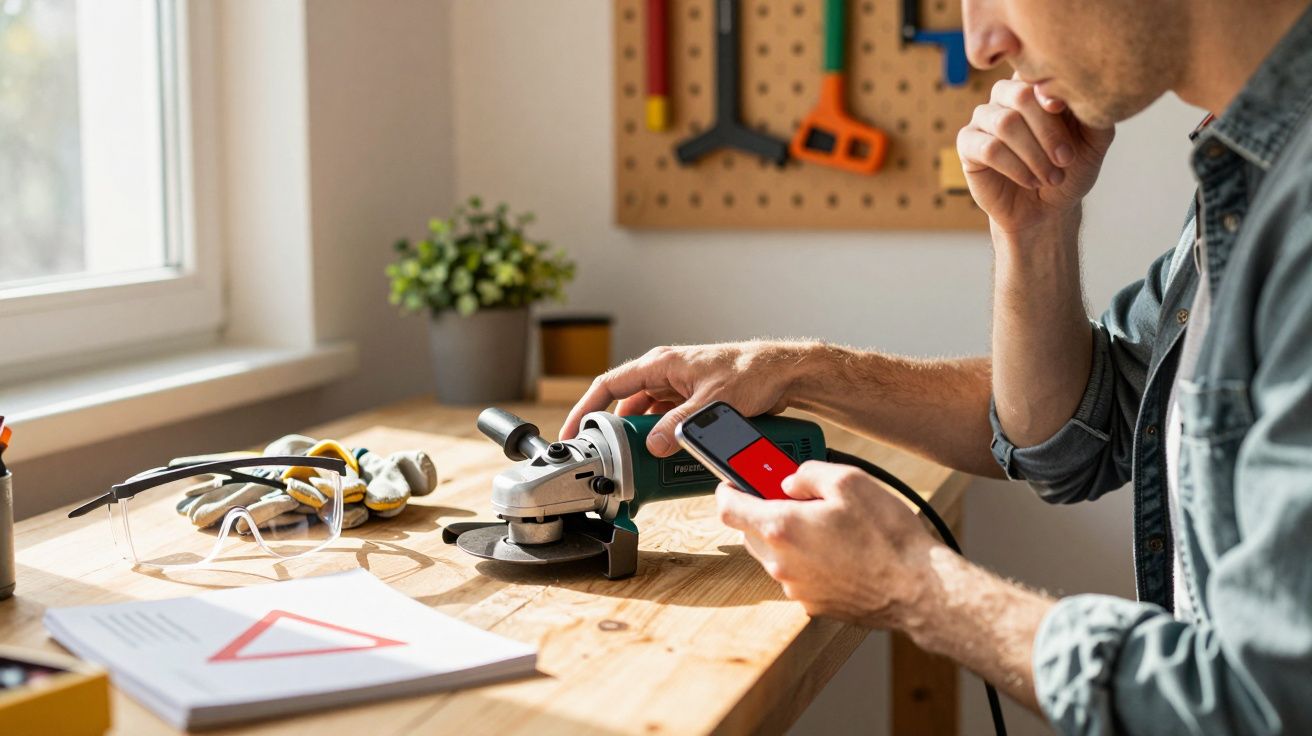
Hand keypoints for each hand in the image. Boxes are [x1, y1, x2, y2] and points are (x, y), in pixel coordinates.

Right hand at [559, 341, 812, 456]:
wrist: (785, 372)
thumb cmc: (753, 372)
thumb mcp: (712, 403)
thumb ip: (679, 425)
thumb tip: (652, 444)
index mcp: (661, 364)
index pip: (608, 386)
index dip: (584, 409)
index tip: (571, 432)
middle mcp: (665, 373)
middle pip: (625, 405)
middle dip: (615, 432)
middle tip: (608, 458)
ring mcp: (678, 387)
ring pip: (646, 416)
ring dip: (642, 438)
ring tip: (637, 462)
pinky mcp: (692, 400)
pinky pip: (666, 421)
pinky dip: (662, 438)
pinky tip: (665, 456)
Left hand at [715, 461, 935, 627]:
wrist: (919, 589)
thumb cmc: (887, 536)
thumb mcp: (850, 480)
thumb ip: (807, 474)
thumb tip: (789, 481)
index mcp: (782, 528)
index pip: (728, 508)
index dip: (727, 489)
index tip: (734, 480)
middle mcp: (781, 563)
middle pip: (751, 531)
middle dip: (764, 511)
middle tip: (793, 496)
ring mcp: (796, 587)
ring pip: (776, 554)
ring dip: (789, 537)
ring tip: (827, 524)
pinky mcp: (813, 604)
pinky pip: (798, 574)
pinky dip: (808, 559)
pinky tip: (840, 550)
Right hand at [957, 75, 1114, 234]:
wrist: (1048, 209)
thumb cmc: (1070, 169)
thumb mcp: (1094, 140)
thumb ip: (1092, 112)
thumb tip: (1078, 91)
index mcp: (1035, 86)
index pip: (1036, 71)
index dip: (1048, 89)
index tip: (1061, 110)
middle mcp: (1005, 96)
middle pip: (1020, 94)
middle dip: (1047, 130)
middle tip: (1066, 159)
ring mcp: (983, 119)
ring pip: (1004, 123)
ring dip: (1034, 154)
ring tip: (1051, 177)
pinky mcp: (968, 145)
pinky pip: (988, 148)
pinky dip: (1016, 167)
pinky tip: (1030, 181)